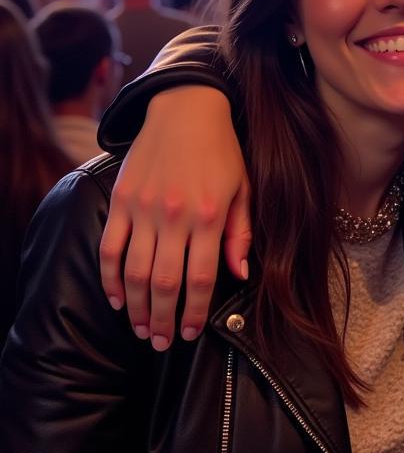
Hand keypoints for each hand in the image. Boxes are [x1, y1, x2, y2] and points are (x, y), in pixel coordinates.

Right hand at [99, 86, 250, 349]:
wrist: (186, 109)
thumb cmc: (223, 151)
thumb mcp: (244, 189)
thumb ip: (241, 233)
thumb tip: (240, 275)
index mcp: (210, 216)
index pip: (200, 278)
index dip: (194, 312)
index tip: (189, 333)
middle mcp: (175, 215)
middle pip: (165, 283)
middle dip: (162, 319)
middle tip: (161, 343)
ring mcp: (143, 208)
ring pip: (135, 272)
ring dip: (137, 307)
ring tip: (141, 330)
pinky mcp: (121, 200)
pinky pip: (110, 248)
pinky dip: (110, 278)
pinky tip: (117, 299)